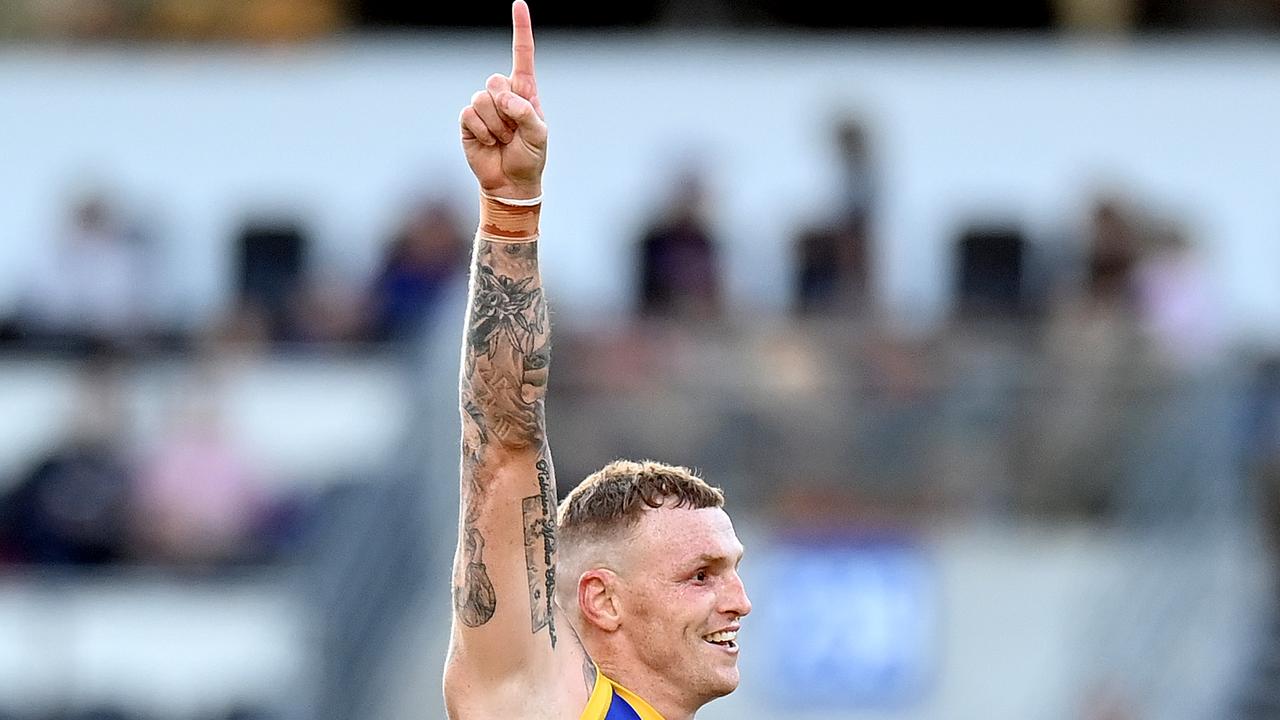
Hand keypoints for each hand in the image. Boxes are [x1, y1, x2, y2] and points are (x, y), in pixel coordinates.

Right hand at [459, 0, 547, 199]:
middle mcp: (503, 94)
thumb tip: (502, 97)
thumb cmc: (530, 157)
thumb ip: (525, 112)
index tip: (519, 4)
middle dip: (506, 108)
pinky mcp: (468, 120)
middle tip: (513, 131)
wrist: (510, 182)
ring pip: (482, 98)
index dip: (521, 29)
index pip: (522, 55)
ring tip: (503, 139)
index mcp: (524, 91)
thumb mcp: (538, 134)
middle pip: (495, 79)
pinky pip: (469, 114)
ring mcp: (484, 106)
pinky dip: (482, 131)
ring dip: (495, 124)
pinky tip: (489, 142)